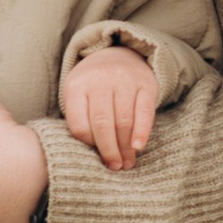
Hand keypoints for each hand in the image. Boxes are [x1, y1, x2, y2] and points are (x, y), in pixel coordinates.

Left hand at [61, 45, 156, 170]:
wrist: (118, 55)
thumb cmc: (94, 87)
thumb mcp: (78, 96)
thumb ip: (80, 120)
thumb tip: (91, 156)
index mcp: (76, 85)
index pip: (79, 125)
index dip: (88, 145)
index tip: (95, 157)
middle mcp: (100, 80)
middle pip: (102, 124)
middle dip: (108, 151)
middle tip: (114, 167)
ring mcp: (124, 80)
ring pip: (124, 120)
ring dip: (125, 147)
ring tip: (126, 163)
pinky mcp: (146, 83)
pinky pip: (144, 111)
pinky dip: (142, 131)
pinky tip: (138, 147)